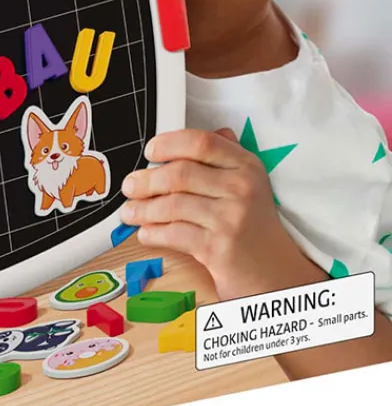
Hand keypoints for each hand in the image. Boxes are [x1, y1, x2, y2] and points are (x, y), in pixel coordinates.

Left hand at [119, 128, 318, 301]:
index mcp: (246, 166)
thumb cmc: (255, 228)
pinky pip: (174, 233)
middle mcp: (242, 188)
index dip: (169, 144)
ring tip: (130, 213)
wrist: (276, 275)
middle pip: (180, 174)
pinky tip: (145, 233)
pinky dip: (153, 233)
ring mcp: (231, 218)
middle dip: (147, 180)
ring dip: (143, 209)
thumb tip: (216, 130)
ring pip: (172, 205)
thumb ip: (229, 159)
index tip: (149, 151)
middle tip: (129, 186)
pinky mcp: (220, 248)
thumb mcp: (251, 187)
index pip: (202, 142)